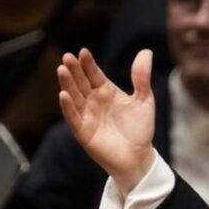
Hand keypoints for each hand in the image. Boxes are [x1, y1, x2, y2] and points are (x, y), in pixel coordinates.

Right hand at [57, 48, 156, 193]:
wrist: (138, 157)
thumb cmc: (140, 129)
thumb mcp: (144, 100)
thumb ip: (141, 77)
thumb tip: (146, 51)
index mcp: (106, 91)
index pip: (94, 73)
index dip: (88, 63)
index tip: (83, 52)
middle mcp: (93, 101)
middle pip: (81, 82)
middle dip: (74, 70)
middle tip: (67, 57)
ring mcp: (86, 115)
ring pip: (74, 96)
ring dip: (67, 84)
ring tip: (62, 70)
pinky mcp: (82, 131)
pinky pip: (73, 117)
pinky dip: (68, 107)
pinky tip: (63, 95)